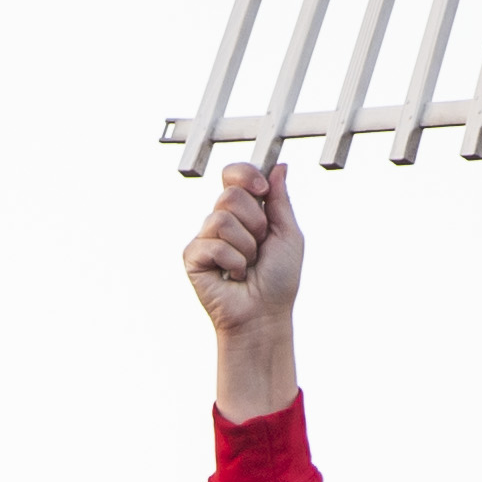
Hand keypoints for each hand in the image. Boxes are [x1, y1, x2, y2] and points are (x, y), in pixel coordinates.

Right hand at [184, 165, 302, 419]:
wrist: (265, 315)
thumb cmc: (279, 280)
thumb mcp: (288, 234)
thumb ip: (280, 200)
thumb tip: (279, 166)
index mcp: (244, 211)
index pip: (233, 174)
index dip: (246, 175)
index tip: (262, 191)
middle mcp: (221, 220)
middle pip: (230, 194)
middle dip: (255, 222)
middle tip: (259, 248)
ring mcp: (205, 238)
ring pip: (222, 219)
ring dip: (246, 247)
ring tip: (247, 266)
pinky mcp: (192, 257)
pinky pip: (213, 244)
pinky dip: (233, 262)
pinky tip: (232, 277)